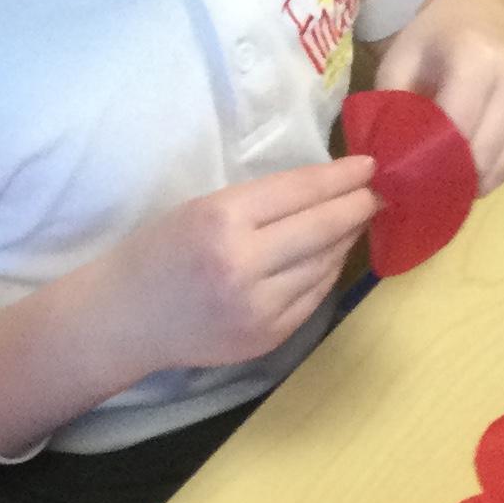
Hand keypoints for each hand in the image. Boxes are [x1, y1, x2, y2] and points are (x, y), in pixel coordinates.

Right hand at [98, 159, 378, 376]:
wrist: (126, 318)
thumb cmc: (160, 252)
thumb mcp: (201, 208)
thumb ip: (260, 202)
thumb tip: (324, 189)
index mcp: (221, 219)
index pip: (299, 191)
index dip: (340, 177)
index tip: (368, 166)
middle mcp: (244, 263)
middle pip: (322, 228)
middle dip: (357, 206)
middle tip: (377, 192)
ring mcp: (259, 306)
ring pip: (324, 265)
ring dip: (346, 239)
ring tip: (356, 220)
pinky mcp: (267, 336)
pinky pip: (314, 297)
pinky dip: (328, 272)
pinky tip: (332, 256)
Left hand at [370, 0, 503, 191]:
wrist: (489, 14)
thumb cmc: (436, 38)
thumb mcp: (401, 59)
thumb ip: (391, 106)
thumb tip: (386, 162)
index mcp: (477, 59)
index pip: (456, 128)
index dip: (426, 158)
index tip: (399, 173)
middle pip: (480, 155)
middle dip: (444, 176)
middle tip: (414, 183)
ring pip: (497, 167)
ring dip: (465, 180)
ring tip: (434, 177)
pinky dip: (485, 174)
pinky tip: (460, 168)